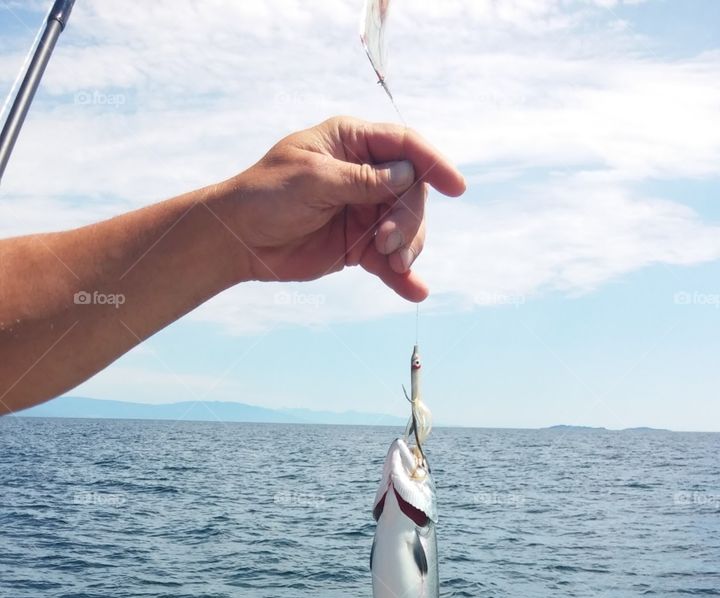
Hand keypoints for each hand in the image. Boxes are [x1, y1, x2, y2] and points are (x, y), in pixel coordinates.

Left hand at [223, 116, 465, 301]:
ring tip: (392, 266)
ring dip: (408, 248)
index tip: (456, 187)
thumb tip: (406, 176)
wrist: (238, 240)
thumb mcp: (312, 180)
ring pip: (407, 228)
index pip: (404, 146)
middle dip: (409, 220)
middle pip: (411, 192)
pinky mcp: (359, 246)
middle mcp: (364, 174)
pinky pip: (390, 260)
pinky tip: (415, 291)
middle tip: (388, 245)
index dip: (433, 164)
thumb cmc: (265, 196)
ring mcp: (363, 211)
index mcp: (351, 143)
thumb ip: (361, 180)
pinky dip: (403, 277)